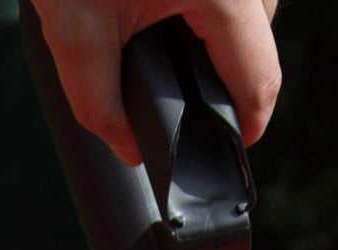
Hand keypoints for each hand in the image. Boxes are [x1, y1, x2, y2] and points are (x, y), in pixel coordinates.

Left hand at [31, 0, 280, 165]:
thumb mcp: (74, 28)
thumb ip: (100, 104)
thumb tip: (129, 147)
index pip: (259, 80)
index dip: (246, 126)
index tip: (229, 146)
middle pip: (264, 36)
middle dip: (230, 71)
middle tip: (185, 87)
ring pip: (259, 1)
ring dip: (229, 27)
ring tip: (179, 38)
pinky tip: (179, 1)